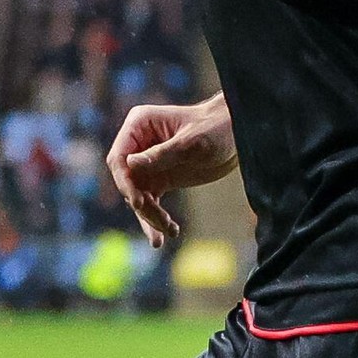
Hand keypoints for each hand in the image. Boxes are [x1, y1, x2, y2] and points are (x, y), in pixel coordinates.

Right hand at [104, 96, 236, 247]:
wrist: (238, 135)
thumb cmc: (216, 128)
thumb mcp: (191, 142)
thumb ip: (161, 154)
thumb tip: (129, 164)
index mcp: (139, 125)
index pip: (119, 157)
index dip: (124, 182)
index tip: (137, 202)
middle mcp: (139, 144)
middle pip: (126, 181)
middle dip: (140, 203)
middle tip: (160, 221)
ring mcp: (148, 163)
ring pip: (137, 196)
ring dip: (150, 216)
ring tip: (169, 230)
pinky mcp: (160, 179)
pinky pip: (151, 202)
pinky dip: (156, 219)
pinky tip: (170, 232)